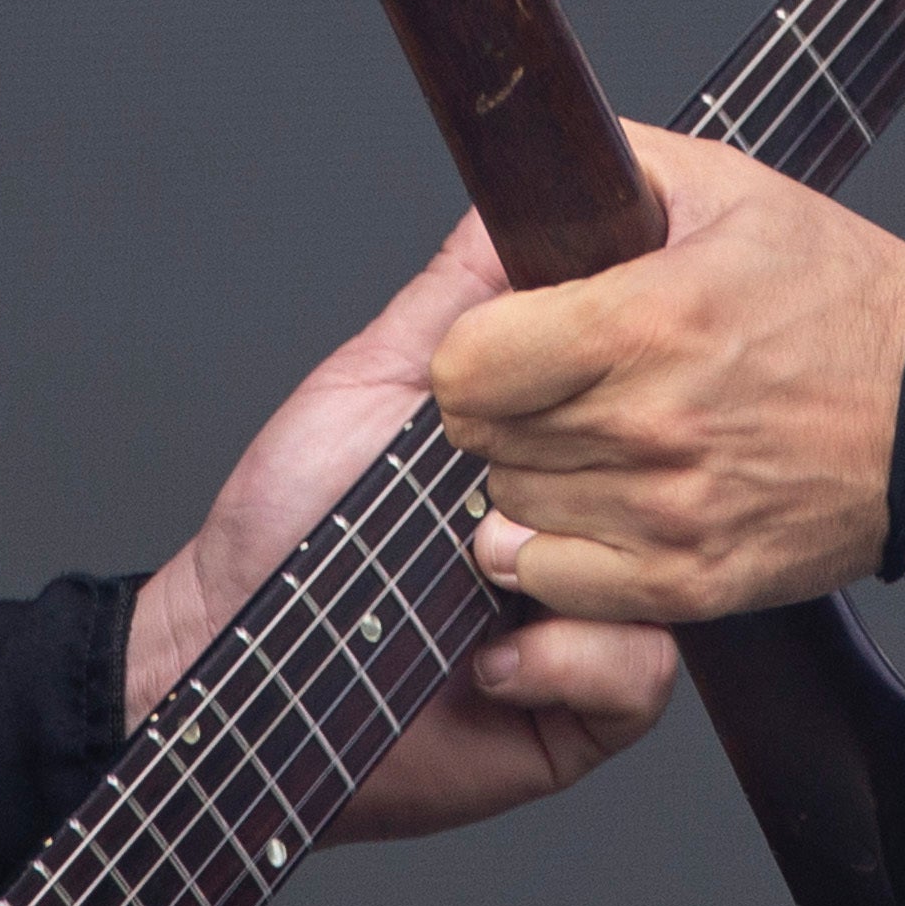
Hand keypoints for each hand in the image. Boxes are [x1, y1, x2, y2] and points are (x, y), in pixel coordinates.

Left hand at [127, 221, 678, 839]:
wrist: (234, 647)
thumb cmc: (292, 514)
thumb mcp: (380, 377)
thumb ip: (459, 295)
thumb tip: (519, 198)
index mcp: (553, 450)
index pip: (640, 397)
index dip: (625, 376)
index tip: (587, 364)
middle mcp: (583, 530)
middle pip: (666, 482)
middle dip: (585, 482)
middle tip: (487, 499)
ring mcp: (590, 620)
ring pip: (670, 580)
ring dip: (570, 575)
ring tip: (479, 575)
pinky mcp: (584, 707)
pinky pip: (641, 673)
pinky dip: (572, 659)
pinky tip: (493, 659)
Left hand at [429, 126, 904, 622]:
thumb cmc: (844, 297)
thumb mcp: (725, 186)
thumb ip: (608, 169)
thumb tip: (517, 191)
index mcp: (645, 322)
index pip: (464, 368)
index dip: (472, 351)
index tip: (505, 344)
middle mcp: (650, 425)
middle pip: (480, 440)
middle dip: (502, 410)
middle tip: (555, 389)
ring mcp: (669, 514)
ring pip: (512, 510)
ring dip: (533, 477)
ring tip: (593, 441)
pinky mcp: (692, 582)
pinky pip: (559, 583)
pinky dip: (559, 553)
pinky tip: (598, 509)